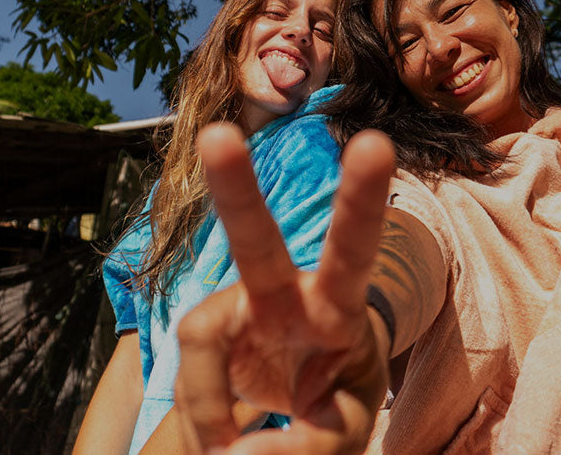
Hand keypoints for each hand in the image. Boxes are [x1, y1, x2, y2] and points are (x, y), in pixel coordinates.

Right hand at [174, 124, 396, 454]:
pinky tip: (222, 435)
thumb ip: (316, 444)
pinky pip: (186, 370)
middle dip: (234, 187)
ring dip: (210, 407)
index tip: (374, 144)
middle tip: (216, 137)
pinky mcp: (207, 328)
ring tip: (228, 449)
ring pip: (199, 336)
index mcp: (339, 305)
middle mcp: (284, 291)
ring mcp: (238, 306)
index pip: (352, 250)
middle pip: (254, 239)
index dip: (360, 200)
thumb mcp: (349, 425)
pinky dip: (202, 414)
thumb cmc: (339, 394)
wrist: (304, 395)